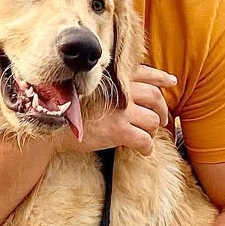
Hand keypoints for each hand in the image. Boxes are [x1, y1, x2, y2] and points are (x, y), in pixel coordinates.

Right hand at [56, 64, 176, 155]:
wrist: (53, 124)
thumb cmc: (68, 107)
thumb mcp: (89, 86)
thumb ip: (109, 84)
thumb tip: (126, 90)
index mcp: (114, 78)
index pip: (145, 74)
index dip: (161, 78)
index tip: (171, 81)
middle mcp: (120, 92)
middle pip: (155, 98)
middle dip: (162, 109)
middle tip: (163, 119)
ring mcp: (121, 111)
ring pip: (152, 120)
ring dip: (152, 131)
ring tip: (147, 137)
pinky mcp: (119, 131)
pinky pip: (144, 140)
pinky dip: (147, 147)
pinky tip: (143, 151)